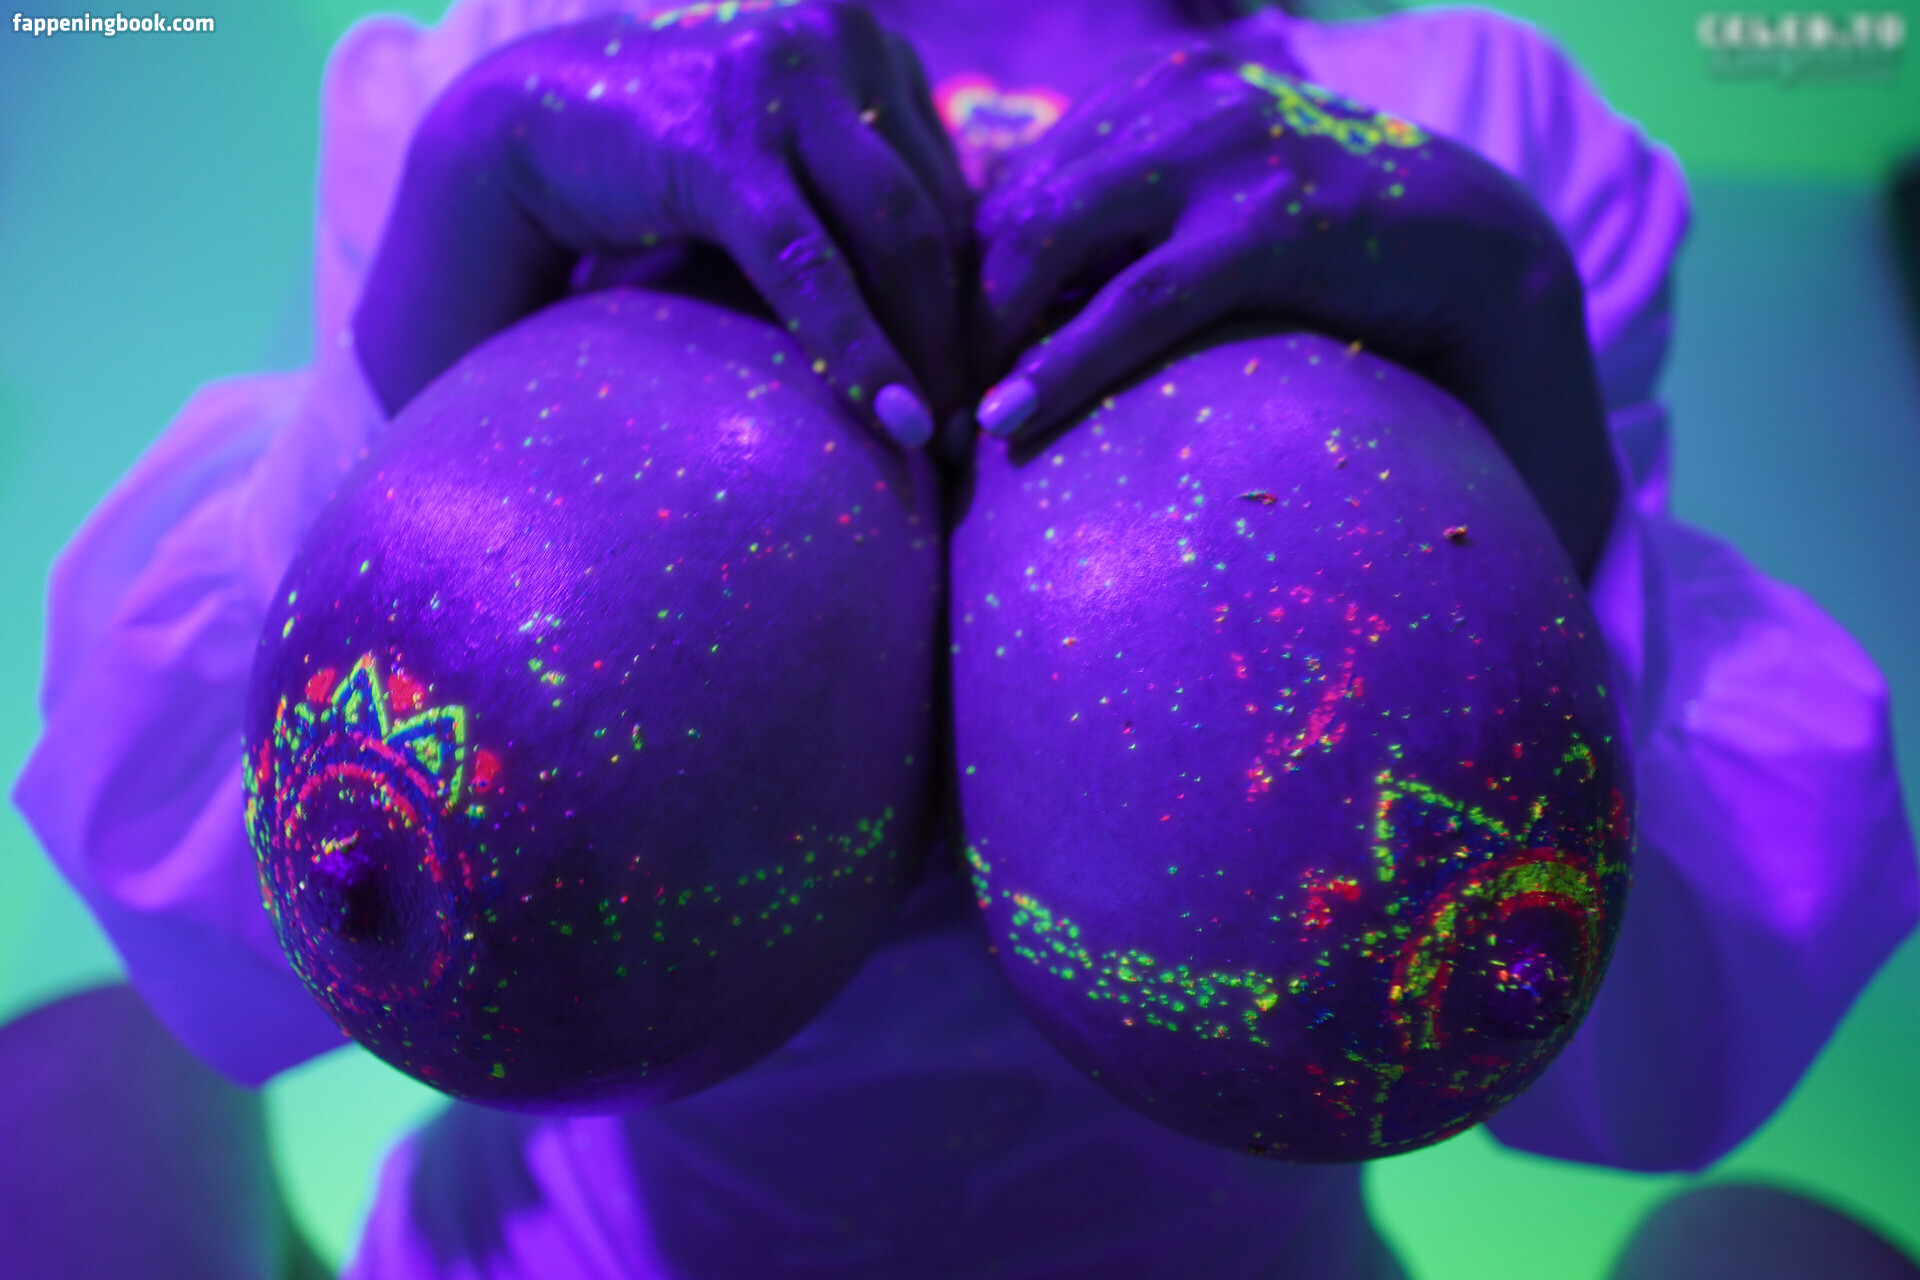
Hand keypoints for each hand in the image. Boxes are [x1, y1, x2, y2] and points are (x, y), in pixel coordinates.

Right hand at [354, 1, 971, 447]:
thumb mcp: (792, 170)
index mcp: (871, 51)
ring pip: (897, 237)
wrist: (530, 126)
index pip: (958, 190)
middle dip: (970, 333)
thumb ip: (867, 209)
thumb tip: (970, 310)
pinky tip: (896, 418)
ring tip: (945, 440)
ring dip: (930, 351)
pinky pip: (810, 265)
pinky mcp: (720, 139)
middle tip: (984, 428)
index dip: (986, 296)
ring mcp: (780, 80)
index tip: (1001, 383)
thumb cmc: (674, 169)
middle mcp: (840, 43)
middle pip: (941, 215)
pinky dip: (860, 349)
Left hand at [970, 48, 1617, 576]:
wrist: (1478, 253)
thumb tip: (999, 317)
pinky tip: (1010, 422)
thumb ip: (1116, 238)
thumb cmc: (1325, 255)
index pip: (1005, 190)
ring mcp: (1227, 151)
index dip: (946, 286)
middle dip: (948, 322)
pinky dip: (1062, 365)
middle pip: (1007, 216)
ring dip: (983, 348)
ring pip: (1050, 247)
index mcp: (1150, 95)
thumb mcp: (1205, 221)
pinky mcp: (1274, 220)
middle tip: (913, 412)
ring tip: (945, 430)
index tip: (913, 370)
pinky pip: (1137, 302)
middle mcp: (1179, 101)